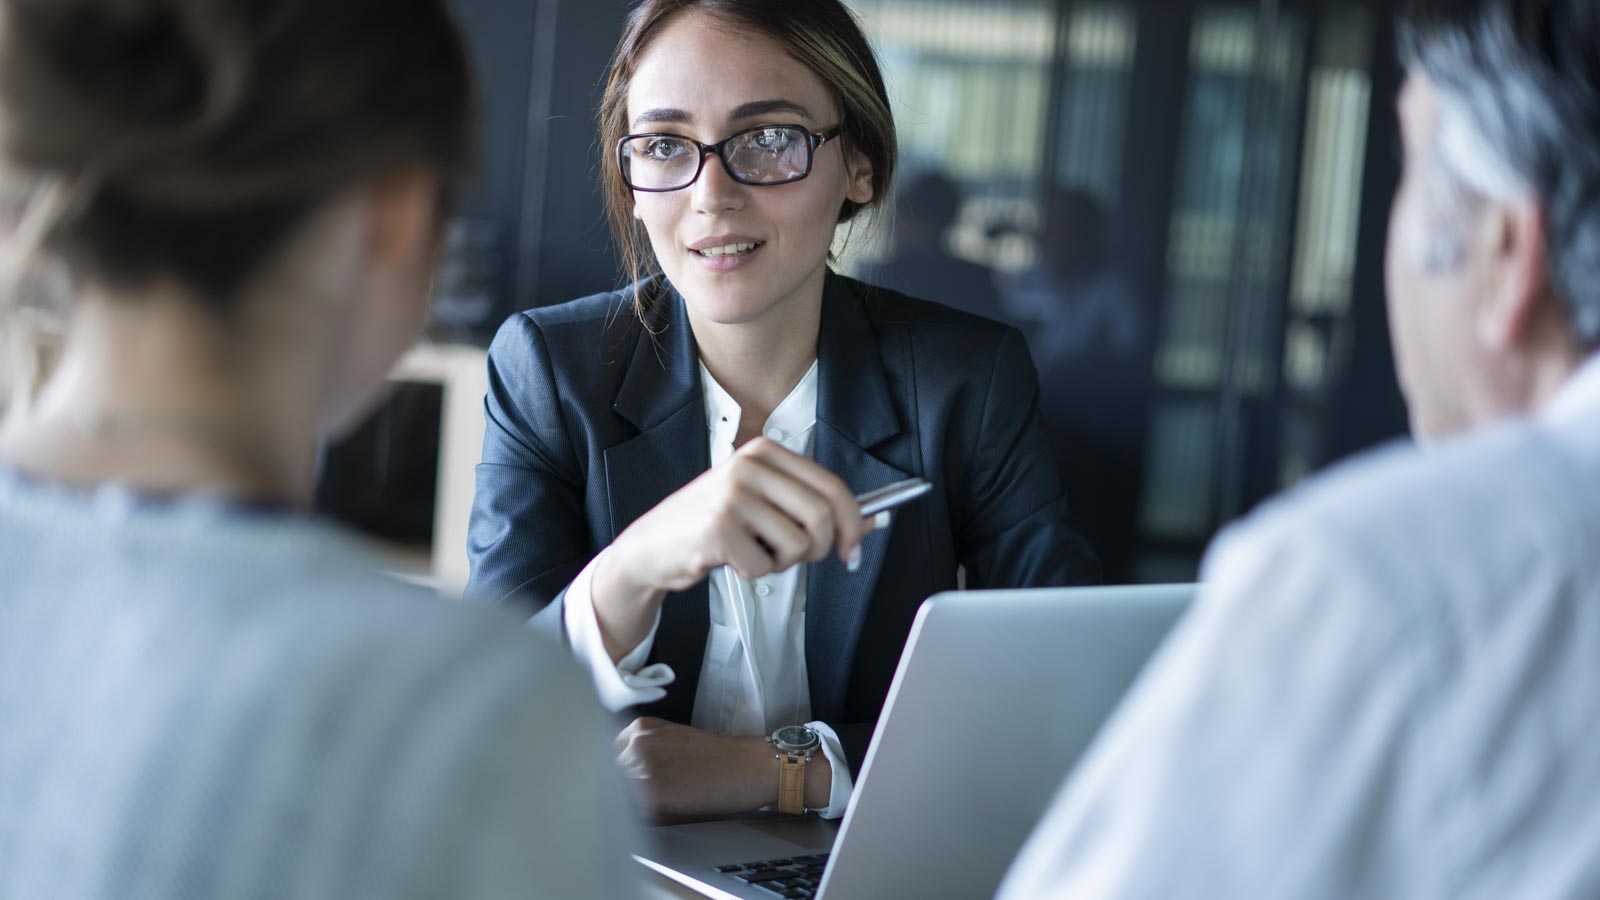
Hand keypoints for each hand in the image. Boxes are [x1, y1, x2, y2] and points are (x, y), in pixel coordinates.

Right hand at [592, 438, 869, 658]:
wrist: (651, 546)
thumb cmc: (711, 524)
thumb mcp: (763, 503)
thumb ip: (810, 507)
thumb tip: (870, 523)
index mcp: (764, 452)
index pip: (831, 486)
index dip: (854, 522)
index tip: (855, 548)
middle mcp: (748, 466)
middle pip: (822, 515)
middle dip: (822, 548)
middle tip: (802, 558)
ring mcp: (731, 495)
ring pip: (797, 545)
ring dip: (781, 562)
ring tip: (753, 550)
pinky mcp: (717, 528)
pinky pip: (763, 566)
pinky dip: (753, 572)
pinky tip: (731, 558)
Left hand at [614, 717, 775, 815]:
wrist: (745, 767)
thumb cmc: (716, 756)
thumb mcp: (672, 738)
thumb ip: (641, 750)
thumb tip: (616, 775)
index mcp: (640, 729)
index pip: (606, 756)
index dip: (613, 775)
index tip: (619, 786)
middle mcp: (636, 746)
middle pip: (607, 776)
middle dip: (615, 791)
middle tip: (634, 802)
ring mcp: (641, 770)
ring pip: (615, 795)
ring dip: (624, 805)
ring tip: (649, 809)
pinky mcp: (651, 796)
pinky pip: (631, 813)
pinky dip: (638, 818)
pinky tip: (657, 815)